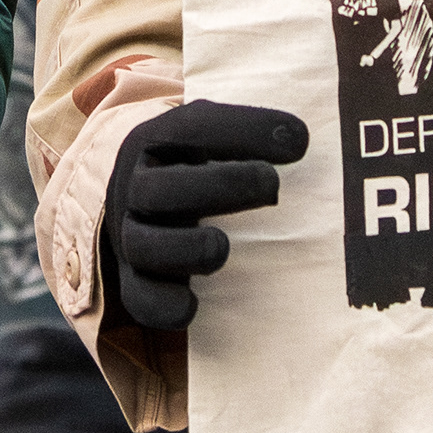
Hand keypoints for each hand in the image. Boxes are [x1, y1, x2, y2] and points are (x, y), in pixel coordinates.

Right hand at [102, 99, 306, 330]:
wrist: (134, 208)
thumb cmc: (191, 168)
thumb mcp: (209, 137)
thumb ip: (248, 135)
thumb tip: (300, 138)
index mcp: (157, 143)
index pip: (192, 128)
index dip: (244, 130)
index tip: (299, 141)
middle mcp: (137, 189)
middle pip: (163, 188)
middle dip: (219, 186)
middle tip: (272, 186)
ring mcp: (131, 238)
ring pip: (144, 245)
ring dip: (188, 248)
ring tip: (221, 247)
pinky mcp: (134, 283)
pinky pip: (141, 300)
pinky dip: (166, 304)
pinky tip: (193, 304)